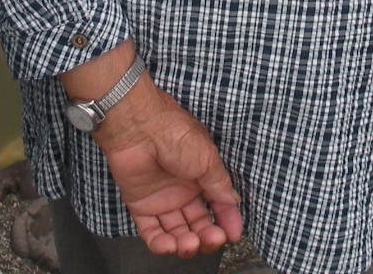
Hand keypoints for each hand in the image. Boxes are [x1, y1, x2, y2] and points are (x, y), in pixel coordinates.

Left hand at [91, 75, 242, 257]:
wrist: (139, 127)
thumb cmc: (175, 134)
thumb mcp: (207, 159)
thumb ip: (219, 184)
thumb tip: (233, 202)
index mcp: (200, 177)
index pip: (217, 206)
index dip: (226, 221)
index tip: (233, 235)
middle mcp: (182, 190)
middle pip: (197, 223)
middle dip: (207, 236)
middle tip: (212, 239)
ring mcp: (161, 199)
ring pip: (176, 231)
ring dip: (184, 243)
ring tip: (189, 243)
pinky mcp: (140, 205)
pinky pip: (150, 231)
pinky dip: (159, 244)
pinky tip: (169, 246)